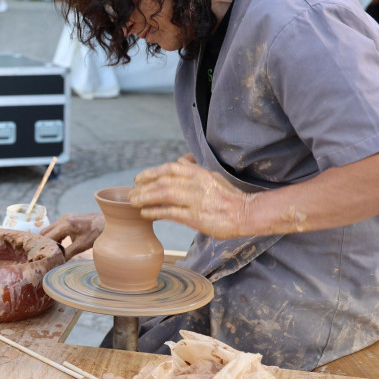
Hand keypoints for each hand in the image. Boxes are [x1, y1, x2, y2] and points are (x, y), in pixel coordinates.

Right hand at [40, 213, 103, 259]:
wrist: (105, 222)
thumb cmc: (95, 233)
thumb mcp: (81, 246)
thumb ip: (67, 253)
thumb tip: (58, 261)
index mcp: (65, 224)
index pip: (48, 237)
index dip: (44, 247)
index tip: (42, 256)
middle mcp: (62, 219)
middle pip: (45, 232)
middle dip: (44, 243)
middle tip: (46, 254)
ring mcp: (64, 218)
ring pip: (50, 229)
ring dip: (50, 240)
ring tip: (52, 251)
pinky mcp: (67, 219)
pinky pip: (56, 228)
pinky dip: (55, 236)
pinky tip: (60, 245)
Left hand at [129, 160, 254, 239]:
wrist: (247, 213)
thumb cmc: (229, 197)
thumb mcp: (213, 176)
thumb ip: (195, 169)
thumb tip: (181, 160)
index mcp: (200, 173)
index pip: (170, 168)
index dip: (152, 172)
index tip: (138, 178)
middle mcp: (196, 184)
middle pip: (163, 181)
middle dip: (144, 187)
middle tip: (131, 193)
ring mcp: (196, 200)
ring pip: (164, 195)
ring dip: (146, 198)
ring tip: (134, 202)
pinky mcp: (196, 217)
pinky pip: (171, 212)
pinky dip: (155, 212)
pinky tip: (145, 213)